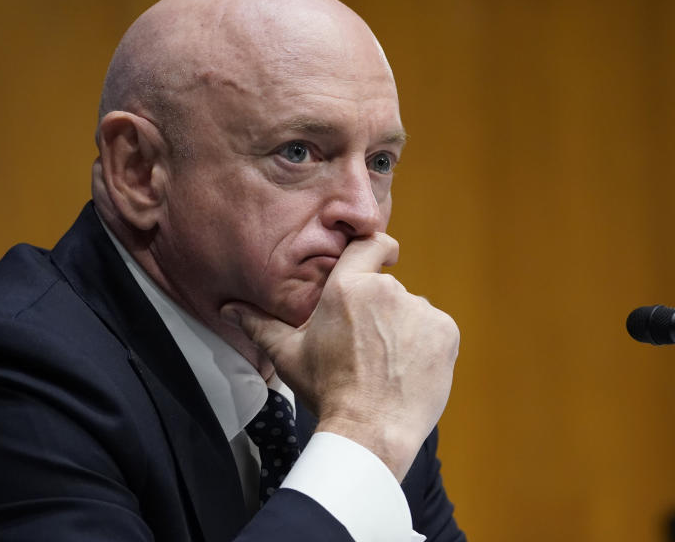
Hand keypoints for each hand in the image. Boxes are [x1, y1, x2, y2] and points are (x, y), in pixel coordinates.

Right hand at [220, 233, 459, 480]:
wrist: (369, 431)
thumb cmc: (327, 391)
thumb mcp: (289, 355)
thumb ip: (260, 324)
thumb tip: (229, 308)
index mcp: (348, 287)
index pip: (370, 243)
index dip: (377, 249)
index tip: (381, 258)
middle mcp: (387, 290)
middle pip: (388, 290)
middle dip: (379, 314)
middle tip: (366, 349)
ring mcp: (420, 310)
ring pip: (412, 312)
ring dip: (404, 331)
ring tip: (386, 366)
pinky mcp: (445, 331)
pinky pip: (435, 330)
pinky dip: (426, 346)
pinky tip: (408, 370)